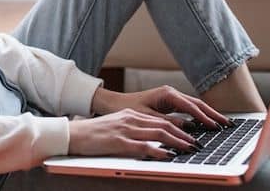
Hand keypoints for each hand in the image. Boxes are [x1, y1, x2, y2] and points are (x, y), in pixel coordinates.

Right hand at [67, 109, 201, 158]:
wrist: (73, 134)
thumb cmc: (93, 134)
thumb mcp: (116, 126)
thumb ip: (133, 129)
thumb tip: (152, 139)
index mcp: (131, 115)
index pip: (161, 120)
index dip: (179, 127)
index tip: (191, 135)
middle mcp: (131, 119)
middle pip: (164, 125)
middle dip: (184, 135)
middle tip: (197, 143)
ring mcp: (125, 130)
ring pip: (158, 133)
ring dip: (177, 142)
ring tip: (190, 149)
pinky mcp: (118, 142)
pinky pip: (143, 146)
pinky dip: (158, 150)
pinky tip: (168, 155)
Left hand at [90, 85, 231, 129]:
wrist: (115, 103)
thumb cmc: (128, 108)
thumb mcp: (148, 117)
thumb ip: (168, 122)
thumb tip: (188, 128)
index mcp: (167, 94)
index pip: (191, 107)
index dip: (204, 117)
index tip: (215, 126)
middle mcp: (172, 93)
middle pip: (197, 104)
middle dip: (213, 114)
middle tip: (228, 124)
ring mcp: (172, 97)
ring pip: (195, 106)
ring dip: (208, 114)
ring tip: (223, 124)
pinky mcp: (170, 102)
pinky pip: (189, 109)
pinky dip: (199, 115)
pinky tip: (208, 123)